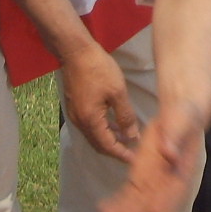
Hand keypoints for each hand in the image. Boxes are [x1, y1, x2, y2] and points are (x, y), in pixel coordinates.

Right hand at [60, 41, 137, 163]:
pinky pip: (90, 125)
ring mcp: (76, 114)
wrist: (75, 52)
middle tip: (132, 152)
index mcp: (90, 120)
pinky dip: (103, 129)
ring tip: (127, 138)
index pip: (107, 146)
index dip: (121, 154)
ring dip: (110, 139)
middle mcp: (80, 122)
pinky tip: (115, 123)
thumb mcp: (117, 91)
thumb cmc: (98, 69)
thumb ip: (125, 115)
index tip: (135, 160)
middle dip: (115, 149)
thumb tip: (132, 136)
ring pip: (94, 135)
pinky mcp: (75, 106)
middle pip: (98, 144)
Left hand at [98, 99, 205, 211]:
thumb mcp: (182, 121)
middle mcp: (167, 181)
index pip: (176, 190)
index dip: (167, 203)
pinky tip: (104, 210)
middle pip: (153, 201)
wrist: (176, 115)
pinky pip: (128, 192)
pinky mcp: (139, 176)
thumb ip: (175, 136)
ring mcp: (151, 181)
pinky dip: (117, 202)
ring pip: (138, 201)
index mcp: (183, 170)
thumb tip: (169, 152)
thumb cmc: (185, 118)